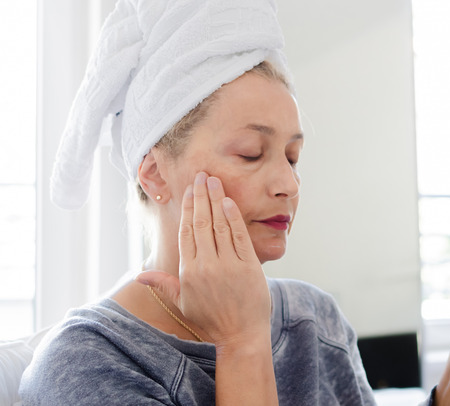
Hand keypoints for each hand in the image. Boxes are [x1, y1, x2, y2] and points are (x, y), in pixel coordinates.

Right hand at [137, 172, 271, 344]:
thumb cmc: (211, 319)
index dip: (187, 209)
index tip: (189, 191)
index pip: (186, 232)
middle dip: (200, 197)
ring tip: (213, 181)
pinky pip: (238, 236)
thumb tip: (138, 276)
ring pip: (219, 225)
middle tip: (201, 175)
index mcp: (189, 272)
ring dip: (216, 200)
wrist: (241, 335)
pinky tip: (229, 201)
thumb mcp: (183, 303)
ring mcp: (228, 265)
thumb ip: (163, 285)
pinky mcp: (248, 266)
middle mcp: (207, 265)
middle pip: (201, 223)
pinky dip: (233, 218)